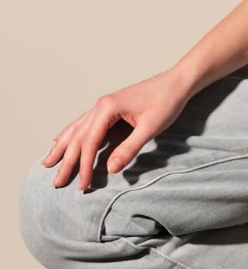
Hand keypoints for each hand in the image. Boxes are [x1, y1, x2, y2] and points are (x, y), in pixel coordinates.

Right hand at [42, 69, 192, 191]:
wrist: (178, 81)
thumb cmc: (167, 101)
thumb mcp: (150, 127)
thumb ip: (130, 148)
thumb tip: (110, 169)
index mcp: (108, 108)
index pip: (90, 142)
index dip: (84, 166)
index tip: (82, 186)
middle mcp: (101, 105)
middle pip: (79, 136)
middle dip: (67, 160)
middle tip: (56, 183)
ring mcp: (105, 104)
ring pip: (78, 129)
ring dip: (63, 146)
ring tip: (48, 162)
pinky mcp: (111, 106)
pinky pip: (85, 122)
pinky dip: (72, 132)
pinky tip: (62, 138)